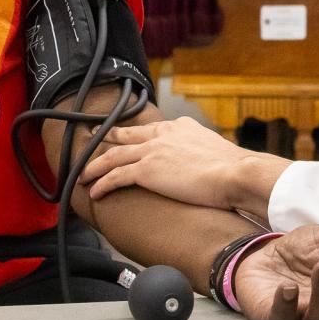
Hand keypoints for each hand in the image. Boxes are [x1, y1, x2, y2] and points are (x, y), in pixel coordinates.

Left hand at [81, 117, 287, 212]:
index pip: (149, 128)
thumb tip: (208, 165)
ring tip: (82, 174)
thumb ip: (203, 153)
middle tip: (91, 136)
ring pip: (113, 156)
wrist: (236, 173)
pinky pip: (116, 176)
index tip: (123, 136)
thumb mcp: (216, 151)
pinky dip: (102, 183)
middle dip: (105, 137)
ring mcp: (153, 151)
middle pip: (125, 135)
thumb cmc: (234, 169)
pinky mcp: (147, 170)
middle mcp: (163, 134)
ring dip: (95, 166)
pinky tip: (95, 191)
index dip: (132, 134)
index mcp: (180, 127)